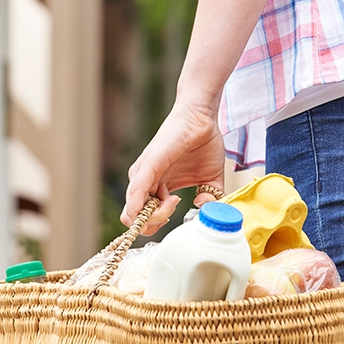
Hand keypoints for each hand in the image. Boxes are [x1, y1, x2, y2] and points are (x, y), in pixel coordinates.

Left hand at [121, 101, 225, 235]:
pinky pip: (136, 191)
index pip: (143, 219)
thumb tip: (205, 210)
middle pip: (135, 220)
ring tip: (175, 201)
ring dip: (155, 216)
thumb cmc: (203, 144)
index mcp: (156, 188)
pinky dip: (140, 207)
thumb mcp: (209, 180)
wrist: (203, 118)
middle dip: (155, 224)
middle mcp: (144, 182)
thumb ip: (209, 199)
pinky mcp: (148, 164)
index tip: (178, 215)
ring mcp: (143, 174)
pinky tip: (158, 206)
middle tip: (176, 208)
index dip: (158, 225)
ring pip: (133, 212)